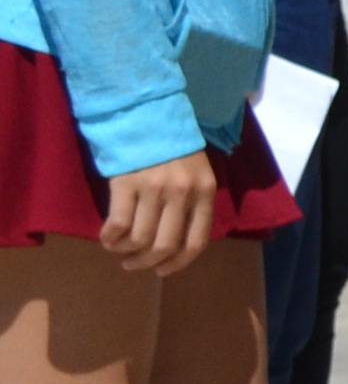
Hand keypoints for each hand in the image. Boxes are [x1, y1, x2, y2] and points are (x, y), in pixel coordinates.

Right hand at [97, 148, 222, 275]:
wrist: (146, 112)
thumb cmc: (171, 144)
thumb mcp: (197, 171)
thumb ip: (193, 201)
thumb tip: (179, 240)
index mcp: (204, 192)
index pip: (196, 241)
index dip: (178, 262)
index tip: (163, 270)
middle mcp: (182, 193)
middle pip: (166, 244)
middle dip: (147, 262)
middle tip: (133, 265)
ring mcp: (154, 188)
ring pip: (141, 237)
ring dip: (126, 251)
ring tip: (117, 251)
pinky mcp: (126, 183)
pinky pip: (118, 222)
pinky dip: (110, 236)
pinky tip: (106, 238)